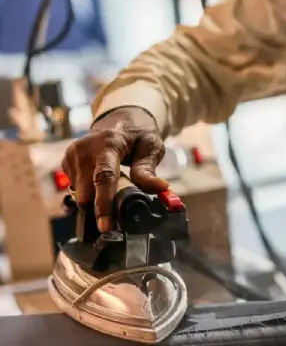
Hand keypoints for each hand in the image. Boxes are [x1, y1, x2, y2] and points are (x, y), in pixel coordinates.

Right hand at [62, 107, 168, 232]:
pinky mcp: (66, 161)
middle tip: (121, 204)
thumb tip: (160, 188)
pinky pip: (76, 189)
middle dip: (102, 206)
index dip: (104, 204)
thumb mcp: (151, 147)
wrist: (118, 119)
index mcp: (108, 144)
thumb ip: (148, 169)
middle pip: (87, 193)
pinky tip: (99, 180)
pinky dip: (89, 191)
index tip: (106, 226)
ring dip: (96, 199)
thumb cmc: (137, 134)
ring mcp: (72, 155)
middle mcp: (85, 149)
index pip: (104, 178)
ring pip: (80, 195)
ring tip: (113, 185)